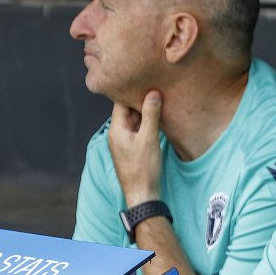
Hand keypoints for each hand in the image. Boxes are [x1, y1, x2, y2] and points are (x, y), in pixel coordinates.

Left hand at [108, 90, 163, 205]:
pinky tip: (157, 120)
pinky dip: (146, 124)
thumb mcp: (149, 138)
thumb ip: (150, 115)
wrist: (142, 194)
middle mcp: (117, 134)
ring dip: (145, 113)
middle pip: (127, 111)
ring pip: (133, 121)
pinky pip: (138, 131)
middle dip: (140, 101)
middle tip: (155, 88)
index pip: (121, 103)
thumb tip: (152, 93)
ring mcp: (124, 143)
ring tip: (159, 101)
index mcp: (116, 129)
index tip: (144, 80)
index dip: (132, 91)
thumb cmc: (144, 167)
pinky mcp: (131, 150)